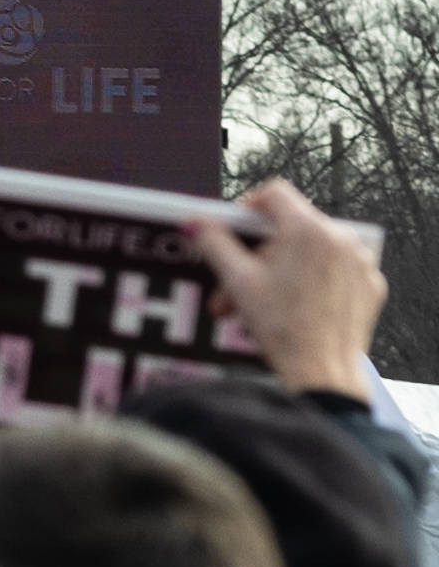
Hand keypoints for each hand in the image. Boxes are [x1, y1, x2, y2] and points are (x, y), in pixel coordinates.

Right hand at [186, 179, 383, 398]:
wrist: (322, 372)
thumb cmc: (283, 329)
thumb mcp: (237, 280)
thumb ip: (213, 242)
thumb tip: (196, 222)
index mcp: (308, 230)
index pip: (274, 194)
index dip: (249, 207)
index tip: (236, 228)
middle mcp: (340, 239)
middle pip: (290, 227)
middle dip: (258, 252)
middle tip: (238, 278)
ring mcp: (360, 262)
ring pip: (311, 249)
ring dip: (281, 267)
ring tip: (259, 299)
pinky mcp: (370, 286)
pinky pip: (335, 268)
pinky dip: (312, 279)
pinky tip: (294, 304)